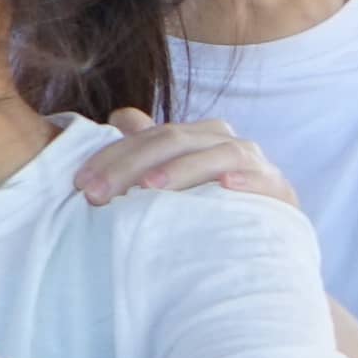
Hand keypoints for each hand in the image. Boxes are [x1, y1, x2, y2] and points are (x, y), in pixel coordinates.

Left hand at [71, 108, 296, 209]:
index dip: (111, 154)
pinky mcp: (278, 188)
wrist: (262, 239)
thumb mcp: (169, 180)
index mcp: (193, 135)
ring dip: (181, 170)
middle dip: (129, 166)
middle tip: (96, 194)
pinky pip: (261, 178)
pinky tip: (225, 189)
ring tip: (150, 188)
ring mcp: (252, 162)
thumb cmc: (205, 207)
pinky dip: (244, 181)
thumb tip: (117, 117)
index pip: (147, 134)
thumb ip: (143, 149)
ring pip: (213, 154)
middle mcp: (221, 140)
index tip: (79, 182)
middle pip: (171, 140)